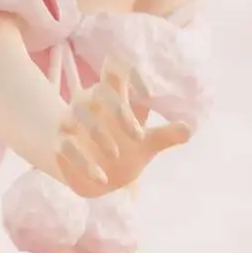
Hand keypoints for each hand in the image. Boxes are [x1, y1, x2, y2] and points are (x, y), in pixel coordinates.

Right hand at [54, 60, 191, 197]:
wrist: (91, 175)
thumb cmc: (122, 149)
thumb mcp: (146, 144)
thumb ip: (165, 135)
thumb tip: (190, 127)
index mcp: (113, 98)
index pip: (118, 74)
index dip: (132, 77)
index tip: (149, 95)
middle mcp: (91, 104)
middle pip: (100, 92)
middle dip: (120, 112)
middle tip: (140, 137)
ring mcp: (73, 122)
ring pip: (80, 115)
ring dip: (99, 134)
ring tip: (117, 155)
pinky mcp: (61, 143)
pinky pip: (67, 146)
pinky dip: (83, 162)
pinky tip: (101, 178)